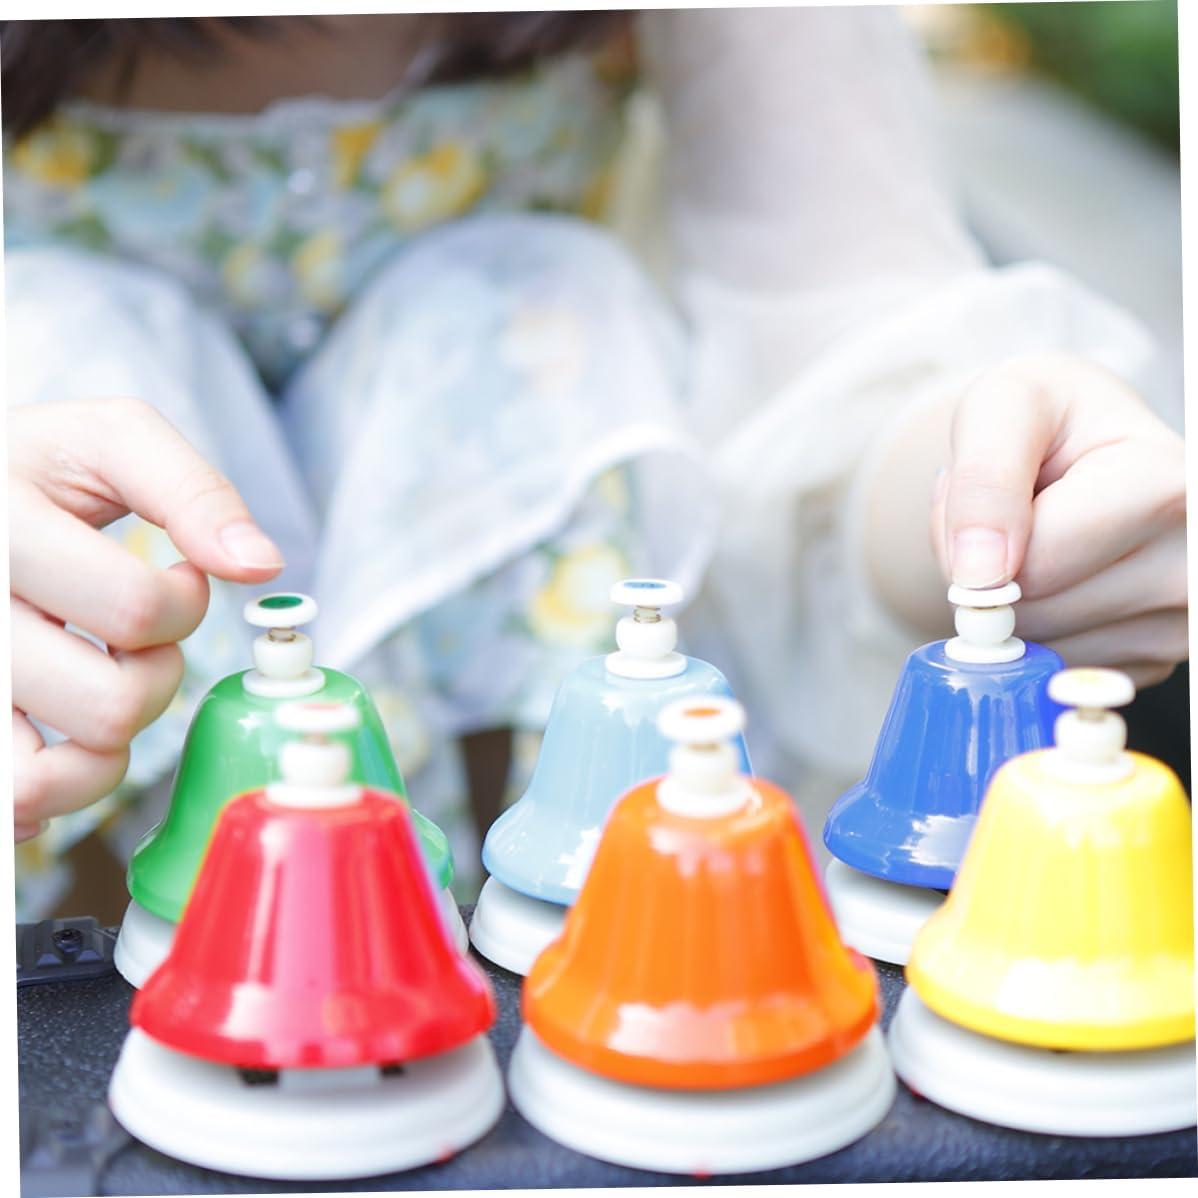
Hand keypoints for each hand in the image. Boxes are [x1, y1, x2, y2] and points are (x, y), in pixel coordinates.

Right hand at [9, 397, 284, 840]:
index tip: (178, 576)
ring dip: (105, 744)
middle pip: (107, 705)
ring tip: (98, 684)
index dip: (186, 603)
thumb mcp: (109, 439)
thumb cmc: (37, 470)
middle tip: (135, 640)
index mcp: (2, 526)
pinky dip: (52, 791)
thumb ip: (193, 491)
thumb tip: (259, 565)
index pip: (136, 610)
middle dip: (155, 678)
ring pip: (45, 778)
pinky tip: (60, 740)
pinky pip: (10, 806)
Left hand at [932, 351, 1186, 687]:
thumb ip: (983, 480)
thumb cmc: (1045, 418)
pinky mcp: (1155, 658)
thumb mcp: (1004, 406)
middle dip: (988, 572)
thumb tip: (979, 575)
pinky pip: (1053, 669)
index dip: (977, 536)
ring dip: (1006, 604)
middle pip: (1036, 612)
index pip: (1037, 563)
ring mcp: (1181, 621)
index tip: (994, 489)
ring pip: (1039, 647)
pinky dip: (1031, 632)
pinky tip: (1058, 578)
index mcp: (1171, 487)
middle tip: (1009, 514)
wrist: (1084, 444)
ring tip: (1036, 539)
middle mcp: (1193, 563)